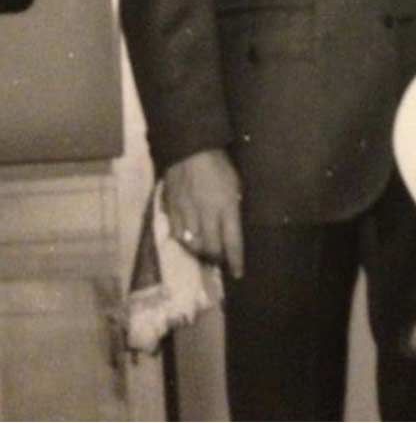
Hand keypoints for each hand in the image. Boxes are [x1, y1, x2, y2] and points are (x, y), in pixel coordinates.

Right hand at [163, 149, 243, 278]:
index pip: (232, 241)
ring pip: (192, 244)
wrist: (190, 149)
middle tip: (220, 260)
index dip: (235, 260)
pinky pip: (176, 234)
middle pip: (210, 247)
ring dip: (200, 251)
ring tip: (205, 252)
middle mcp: (205, 214)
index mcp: (225, 206)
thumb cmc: (219, 164)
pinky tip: (188, 239)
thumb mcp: (235, 184)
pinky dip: (184, 240)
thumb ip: (233, 206)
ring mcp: (186, 213)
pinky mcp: (171, 209)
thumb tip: (233, 227)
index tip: (238, 273)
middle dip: (216, 257)